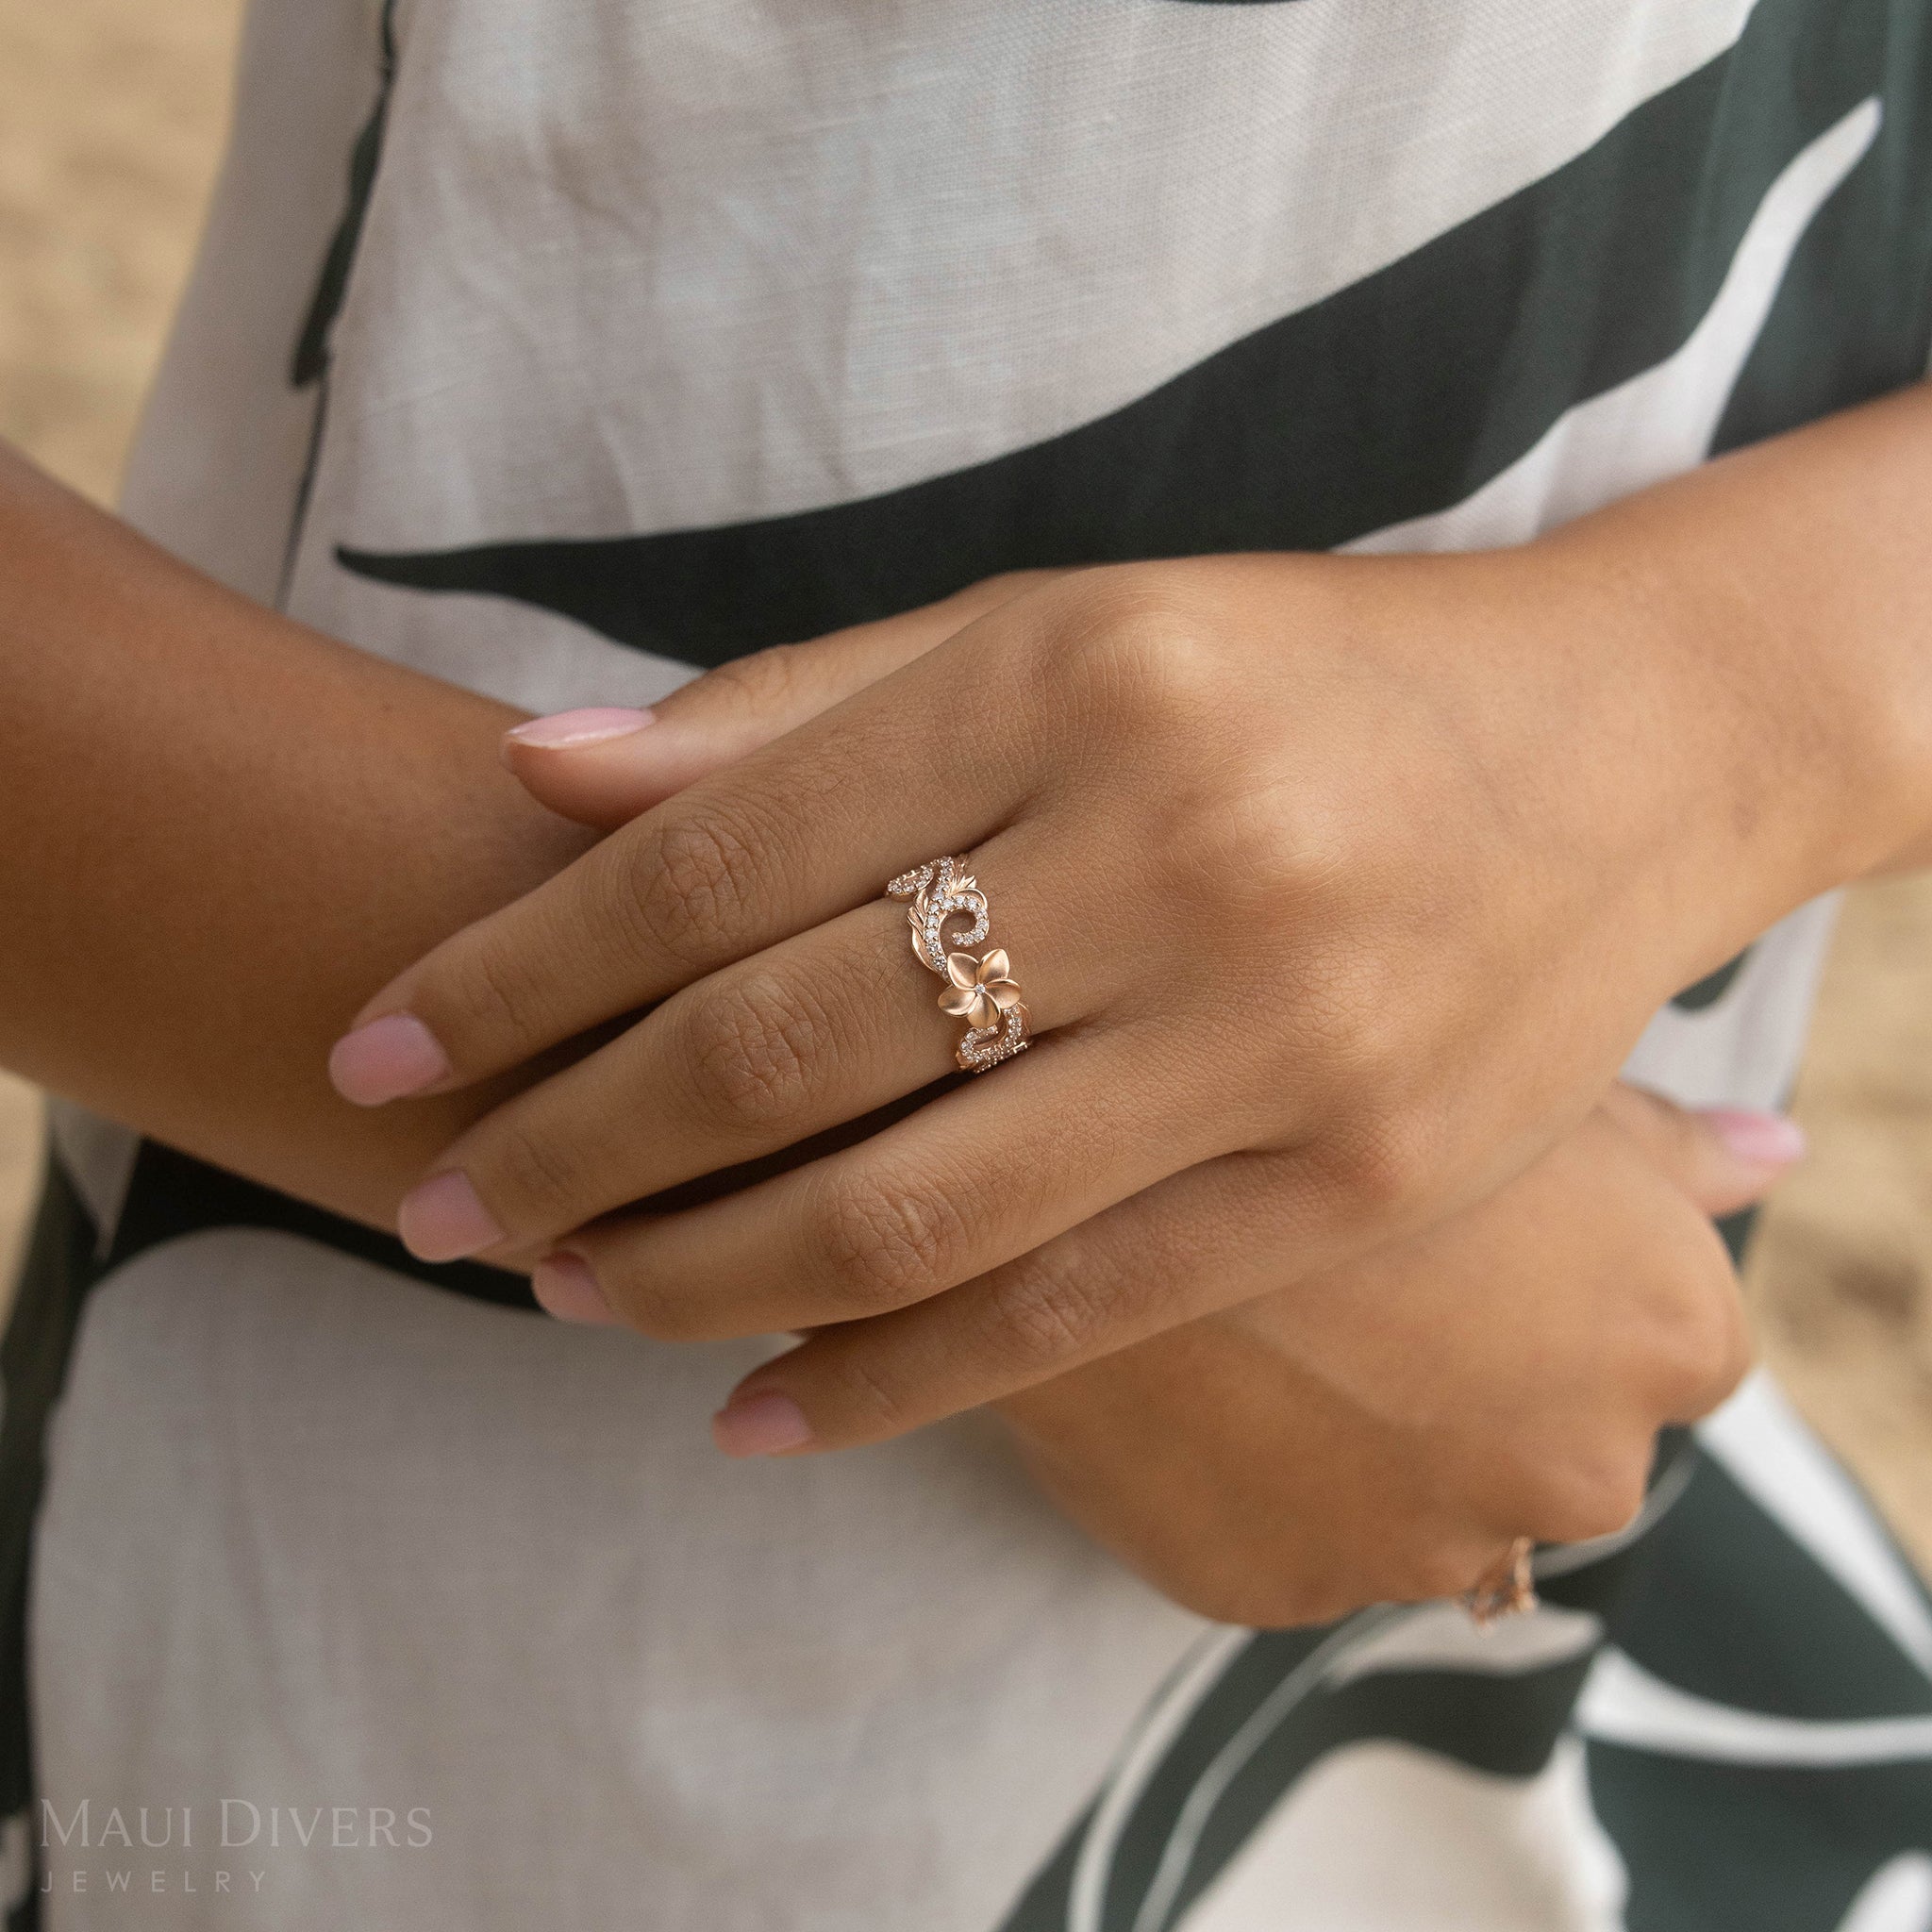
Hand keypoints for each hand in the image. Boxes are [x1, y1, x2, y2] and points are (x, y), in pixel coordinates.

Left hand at [328, 525, 1863, 1450]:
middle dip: (570, 1139)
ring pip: (910, 1205)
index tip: (384, 1044)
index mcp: (1081, 671)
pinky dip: (887, 1381)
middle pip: (787, 1042)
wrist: (1618, 749)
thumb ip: (803, 709)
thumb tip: (544, 778)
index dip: (521, 964)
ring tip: (564, 1291)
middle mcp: (1183, 848)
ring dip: (692, 1273)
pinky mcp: (1356, 1182)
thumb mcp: (1059, 628)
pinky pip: (1074, 1313)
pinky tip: (748, 1416)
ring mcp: (1286, 1033)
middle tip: (436, 1203)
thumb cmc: (1298, 672)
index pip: (719, 852)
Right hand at [994, 1082, 1779, 1626]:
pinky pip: (1294, 1539)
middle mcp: (1579, 1474)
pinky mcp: (1280, 1593)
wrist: (1070, 1157)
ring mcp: (1423, 1551)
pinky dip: (1261, 1482)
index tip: (1471, 1237)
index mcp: (1666, 1336)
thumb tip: (1778, 1152)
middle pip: (1549, 1435)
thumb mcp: (1506, 1070)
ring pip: (1418, 1500)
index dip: (1563, 1281)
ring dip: (1367, 1443)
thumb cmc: (1313, 1078)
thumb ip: (1666, 1143)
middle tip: (1357, 1282)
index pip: (1667, 1339)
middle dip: (1476, 1377)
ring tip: (1266, 1327)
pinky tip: (1204, 1380)